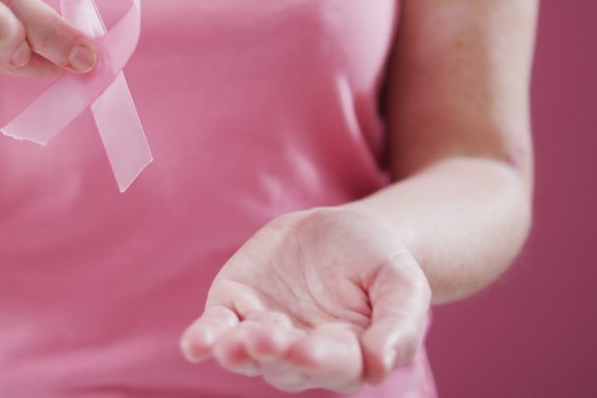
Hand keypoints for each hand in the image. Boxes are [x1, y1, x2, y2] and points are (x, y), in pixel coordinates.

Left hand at [180, 208, 430, 392]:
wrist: (340, 228)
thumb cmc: (379, 262)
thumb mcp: (402, 283)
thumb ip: (399, 324)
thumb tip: (380, 368)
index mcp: (350, 355)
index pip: (336, 364)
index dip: (322, 359)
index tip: (308, 350)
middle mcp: (303, 355)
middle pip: (287, 364)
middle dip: (276, 353)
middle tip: (267, 339)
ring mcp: (265, 333)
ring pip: (248, 353)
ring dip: (239, 351)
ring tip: (230, 346)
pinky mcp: (234, 308)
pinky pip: (216, 328)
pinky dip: (204, 338)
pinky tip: (194, 346)